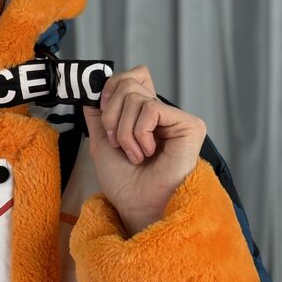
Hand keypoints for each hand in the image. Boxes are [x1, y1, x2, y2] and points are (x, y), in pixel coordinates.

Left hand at [82, 65, 206, 234]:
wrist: (135, 205)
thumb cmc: (123, 182)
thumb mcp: (101, 142)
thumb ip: (97, 114)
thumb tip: (90, 90)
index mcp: (143, 115)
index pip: (132, 76)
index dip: (112, 87)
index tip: (102, 111)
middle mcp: (162, 113)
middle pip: (129, 81)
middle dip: (112, 114)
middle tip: (117, 142)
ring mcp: (177, 118)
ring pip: (137, 97)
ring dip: (124, 131)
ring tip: (134, 154)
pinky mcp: (190, 125)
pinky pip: (152, 109)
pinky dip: (139, 134)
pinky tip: (147, 153)